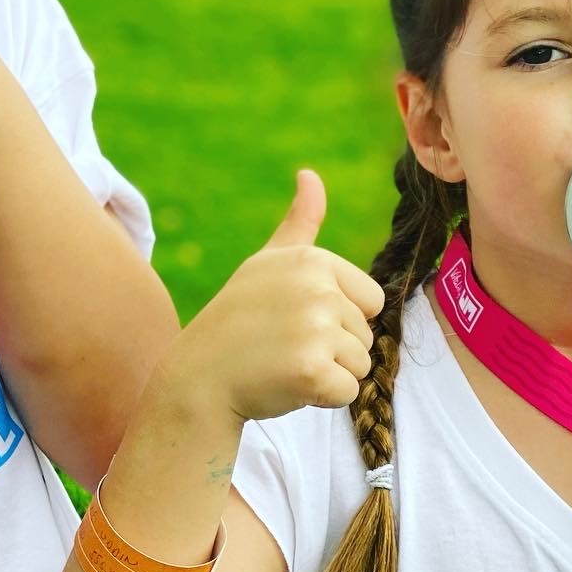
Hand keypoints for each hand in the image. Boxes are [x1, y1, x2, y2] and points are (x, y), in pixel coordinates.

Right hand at [164, 172, 386, 424]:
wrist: (200, 375)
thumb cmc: (239, 318)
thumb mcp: (267, 261)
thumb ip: (300, 221)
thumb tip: (310, 173)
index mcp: (314, 260)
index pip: (371, 301)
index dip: (339, 317)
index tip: (295, 317)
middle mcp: (318, 288)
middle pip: (366, 335)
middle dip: (332, 349)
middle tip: (283, 344)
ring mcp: (316, 328)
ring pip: (360, 365)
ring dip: (327, 374)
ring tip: (283, 363)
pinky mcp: (313, 370)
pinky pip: (347, 392)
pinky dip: (321, 398)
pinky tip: (286, 384)